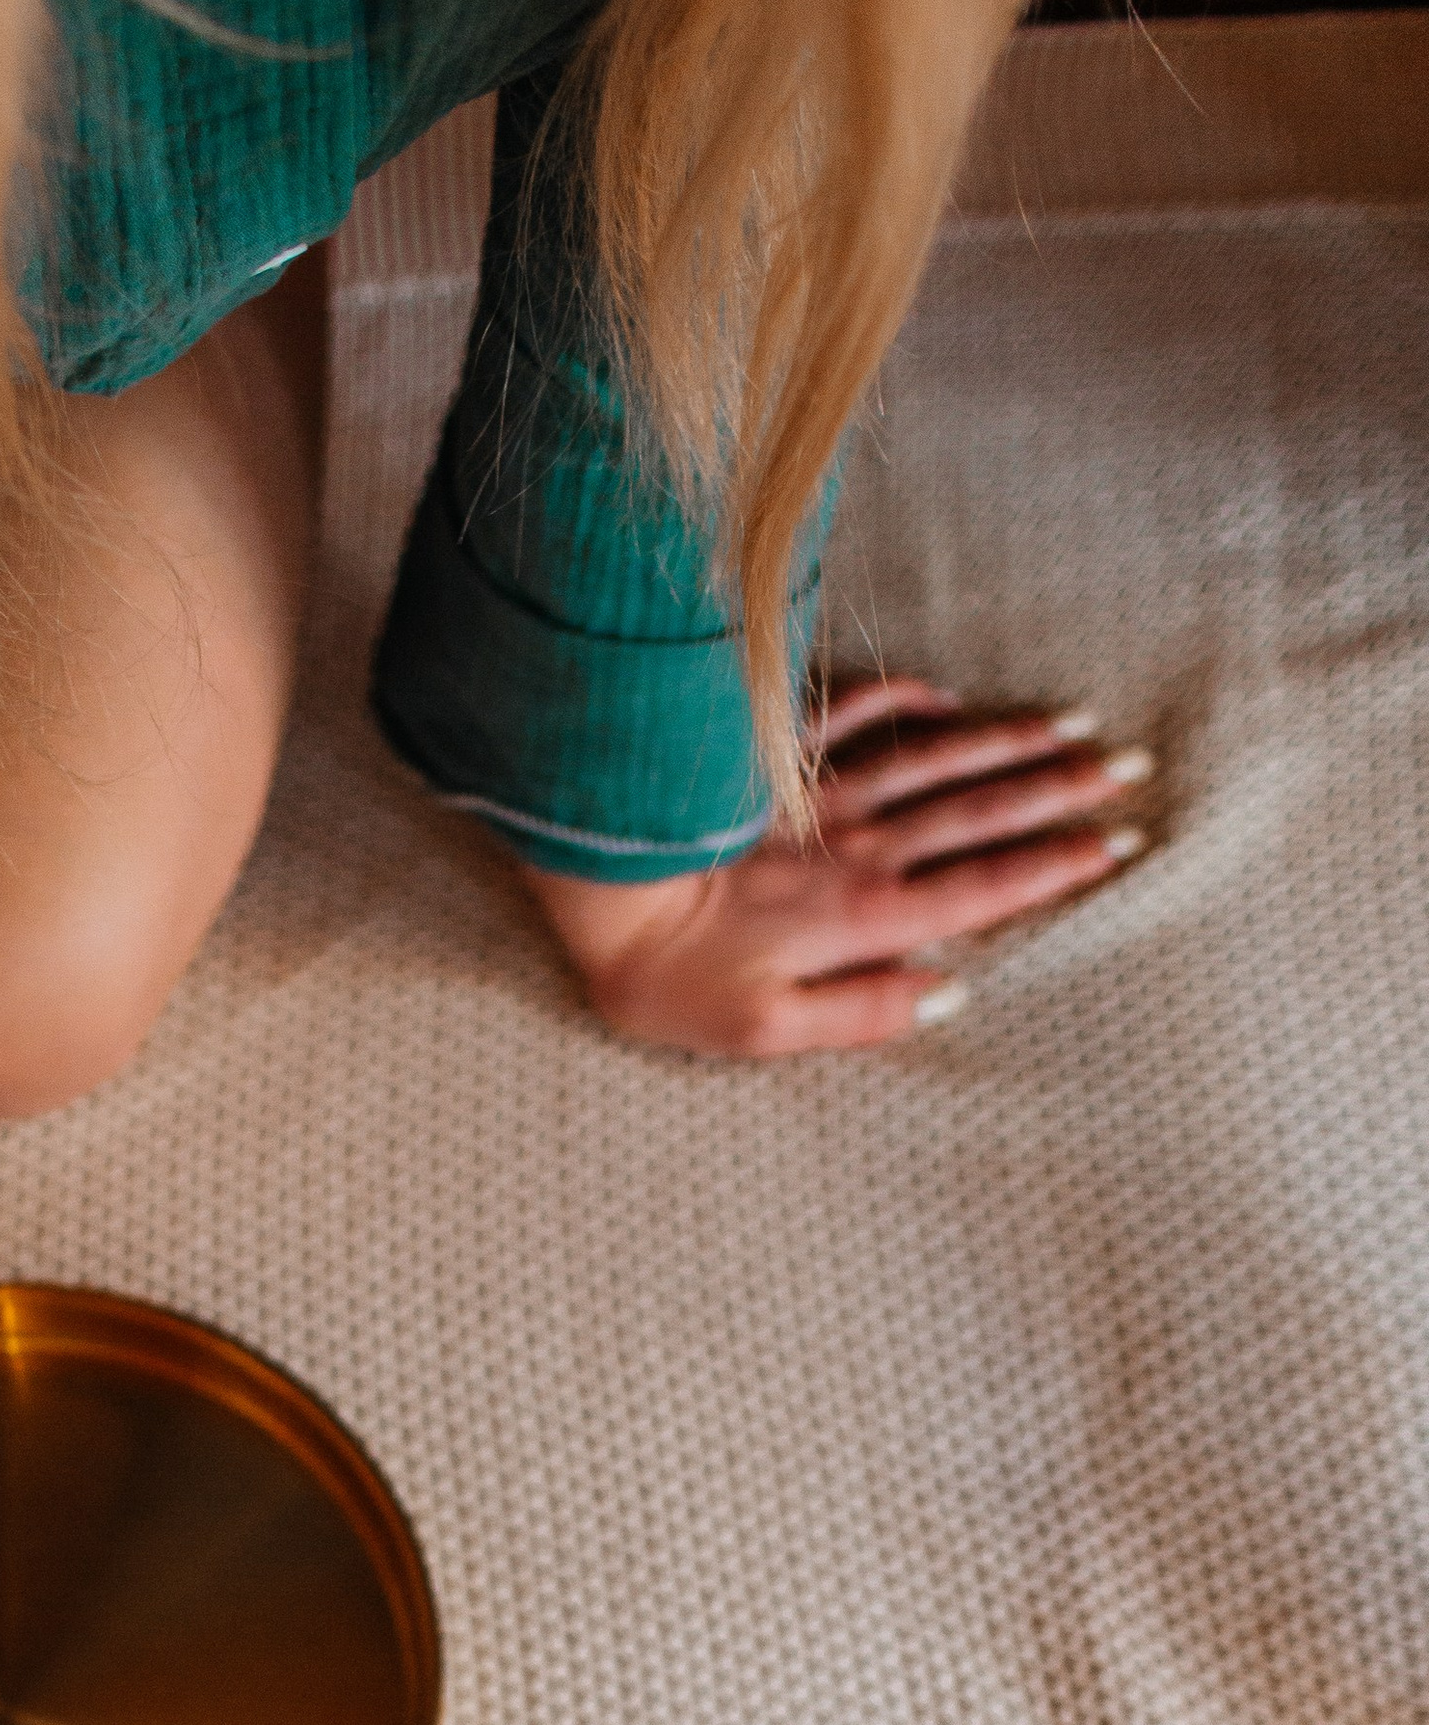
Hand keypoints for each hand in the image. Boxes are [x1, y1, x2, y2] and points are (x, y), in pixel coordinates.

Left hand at [522, 678, 1154, 1058]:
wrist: (594, 887)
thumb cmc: (672, 977)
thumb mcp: (767, 1031)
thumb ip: (863, 1015)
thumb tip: (948, 999)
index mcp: (865, 917)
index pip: (982, 890)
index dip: (1053, 868)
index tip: (1117, 844)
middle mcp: (859, 847)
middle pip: (978, 813)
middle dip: (1059, 790)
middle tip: (1129, 765)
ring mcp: (819, 794)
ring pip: (935, 758)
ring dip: (1007, 740)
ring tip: (1074, 724)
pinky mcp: (771, 756)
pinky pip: (852, 713)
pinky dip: (903, 701)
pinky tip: (945, 694)